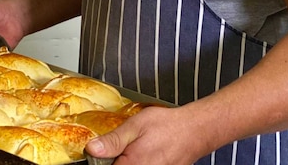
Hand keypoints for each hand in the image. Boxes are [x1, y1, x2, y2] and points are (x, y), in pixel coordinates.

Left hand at [85, 106, 211, 164]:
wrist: (195, 130)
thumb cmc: (167, 126)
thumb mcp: (135, 125)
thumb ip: (112, 140)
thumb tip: (92, 150)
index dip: (101, 160)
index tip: (104, 152)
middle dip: (118, 159)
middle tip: (126, 148)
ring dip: (131, 160)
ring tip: (140, 148)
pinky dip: (143, 162)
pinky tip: (149, 153)